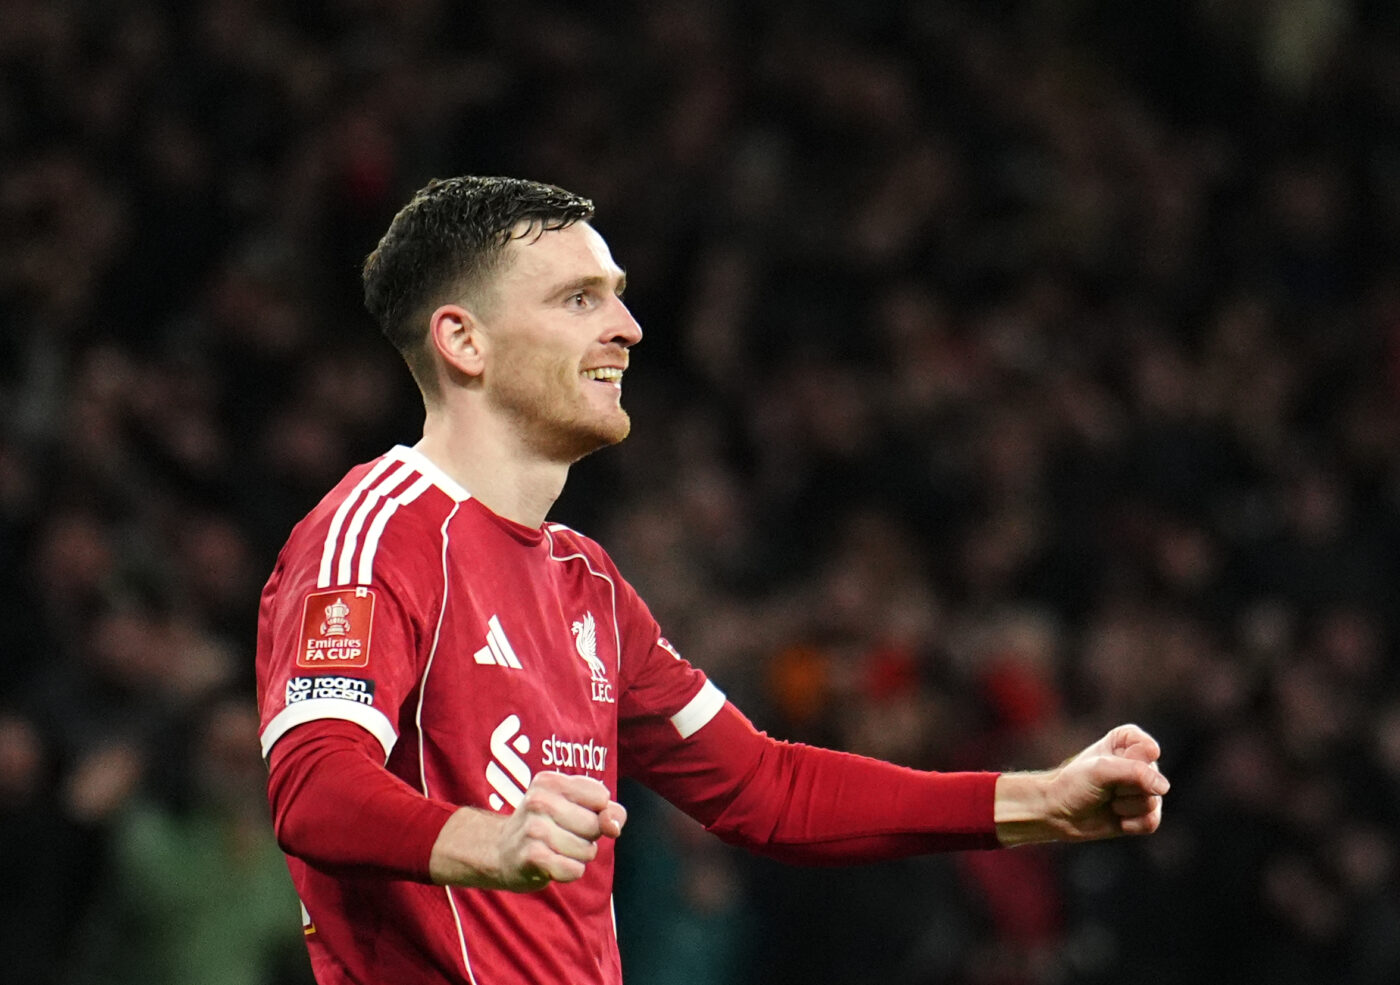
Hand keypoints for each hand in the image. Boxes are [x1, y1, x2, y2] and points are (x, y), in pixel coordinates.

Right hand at [429, 771, 626, 890]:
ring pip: (587, 851)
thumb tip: (614, 825)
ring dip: (577, 857)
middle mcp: (539, 800)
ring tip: (554, 850)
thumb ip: (608, 810)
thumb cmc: (548, 827)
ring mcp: (533, 829)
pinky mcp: (532, 857)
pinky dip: (569, 872)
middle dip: (587, 838)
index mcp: (551, 781)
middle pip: (595, 825)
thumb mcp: (576, 807)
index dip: (597, 812)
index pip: (601, 797)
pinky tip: (551, 865)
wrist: (501, 852)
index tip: (575, 815)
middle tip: (561, 836)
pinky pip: (574, 870)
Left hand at [995, 724, 1168, 845]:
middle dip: (1124, 787)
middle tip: (1104, 786)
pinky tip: (1116, 818)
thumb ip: (1135, 772)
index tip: (1107, 762)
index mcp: (1129, 740)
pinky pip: (1151, 822)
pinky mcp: (1143, 814)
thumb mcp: (1101, 770)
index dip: (1129, 761)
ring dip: (1124, 806)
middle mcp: (1140, 763)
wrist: (1059, 813)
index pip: (1148, 749)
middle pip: (1152, 779)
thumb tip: (1164, 787)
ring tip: (1108, 801)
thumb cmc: (1075, 783)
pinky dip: (1131, 823)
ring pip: (1152, 802)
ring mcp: (1144, 790)